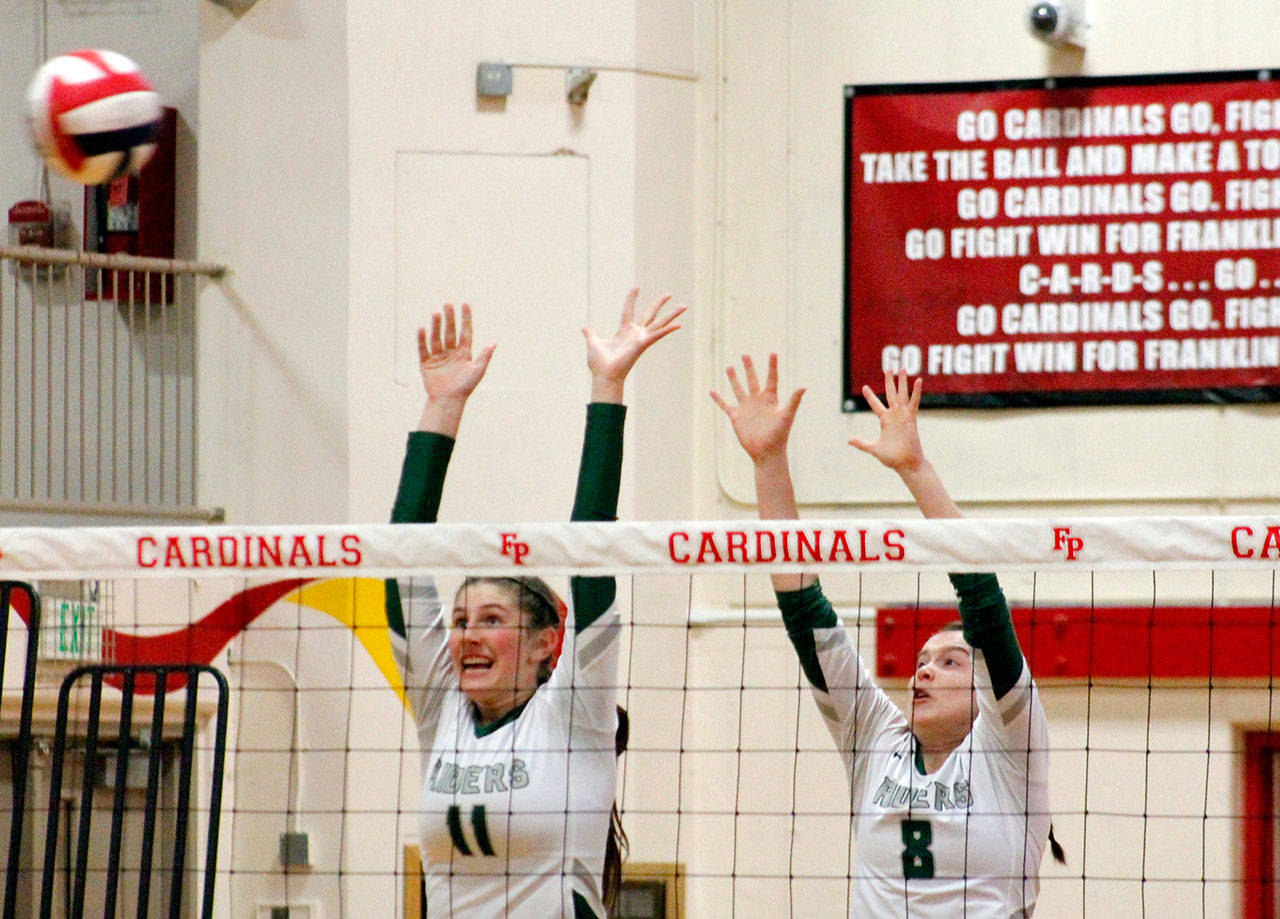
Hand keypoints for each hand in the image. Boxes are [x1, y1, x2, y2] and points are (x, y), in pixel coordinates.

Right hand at [418, 303, 495, 404]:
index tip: (465, 304)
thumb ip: (484, 356)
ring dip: (436, 326)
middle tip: (447, 304)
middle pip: (450, 332)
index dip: (466, 318)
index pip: (465, 332)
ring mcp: (438, 357)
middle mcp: (451, 353)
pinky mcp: (427, 364)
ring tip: (435, 313)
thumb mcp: (477, 371)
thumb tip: (494, 343)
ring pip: (436, 338)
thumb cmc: (465, 387)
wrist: (448, 401)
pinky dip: (422, 339)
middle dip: (449, 318)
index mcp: (464, 353)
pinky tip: (422, 328)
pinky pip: (423, 349)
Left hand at [583, 287, 685, 401]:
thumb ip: (590, 334)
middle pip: (650, 314)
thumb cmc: (599, 363)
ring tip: (684, 306)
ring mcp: (641, 339)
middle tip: (669, 294)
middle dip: (659, 304)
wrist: (604, 374)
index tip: (636, 287)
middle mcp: (635, 334)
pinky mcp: (643, 344)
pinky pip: (657, 335)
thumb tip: (584, 328)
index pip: (629, 311)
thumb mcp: (594, 343)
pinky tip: (679, 325)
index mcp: (624, 331)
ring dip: (672, 315)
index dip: (632, 299)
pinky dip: (667, 330)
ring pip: (660, 323)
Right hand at [710, 354, 804, 464]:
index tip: (772, 353)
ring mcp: (746, 408)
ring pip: (739, 389)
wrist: (767, 452)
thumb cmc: (779, 435)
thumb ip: (794, 401)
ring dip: (734, 379)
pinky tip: (712, 392)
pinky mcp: (736, 417)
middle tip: (745, 355)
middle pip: (752, 380)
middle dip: (749, 368)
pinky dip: (718, 399)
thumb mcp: (787, 416)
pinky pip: (725, 405)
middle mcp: (758, 401)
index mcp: (771, 399)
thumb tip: (803, 387)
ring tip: (730, 367)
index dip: (772, 366)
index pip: (771, 378)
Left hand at [849, 368, 924, 473]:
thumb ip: (862, 443)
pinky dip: (916, 392)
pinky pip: (914, 403)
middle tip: (888, 369)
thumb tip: (848, 440)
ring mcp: (903, 416)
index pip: (876, 405)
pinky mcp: (911, 418)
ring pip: (902, 394)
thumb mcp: (873, 448)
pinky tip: (918, 381)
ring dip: (902, 382)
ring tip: (902, 368)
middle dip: (889, 382)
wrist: (905, 463)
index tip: (864, 388)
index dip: (870, 397)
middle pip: (890, 394)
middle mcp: (894, 416)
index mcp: (885, 421)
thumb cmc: (892, 458)